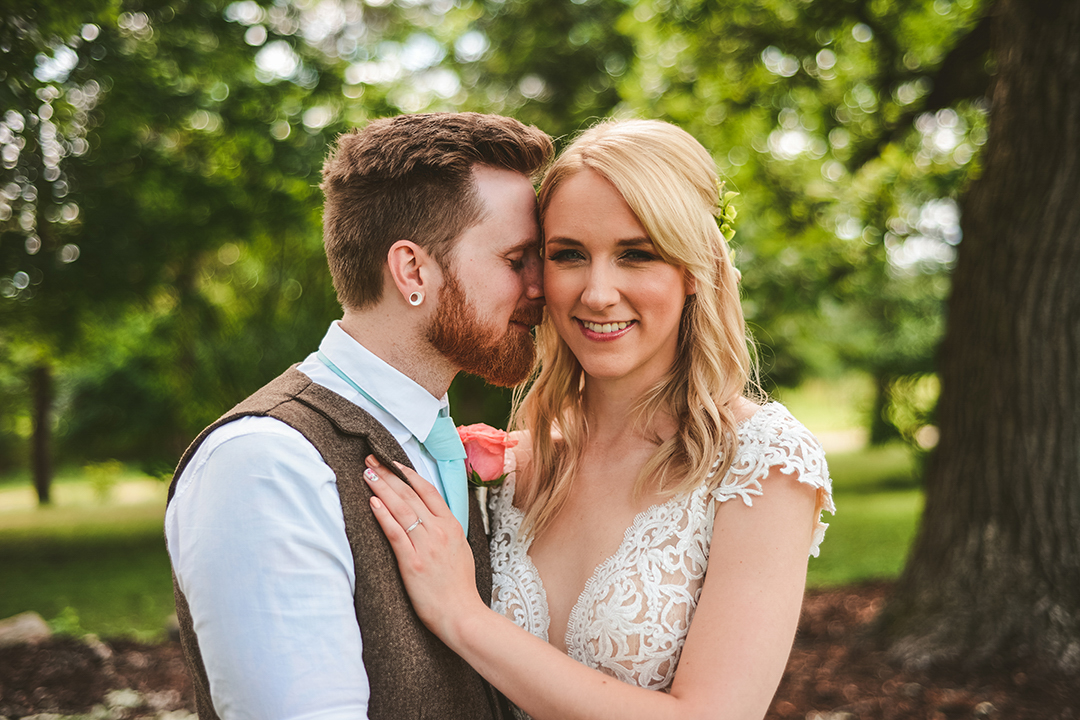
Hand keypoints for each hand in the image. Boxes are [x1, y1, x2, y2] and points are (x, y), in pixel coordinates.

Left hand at [363, 456, 488, 639]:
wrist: (462, 614)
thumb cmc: (460, 587)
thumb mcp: (461, 549)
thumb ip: (447, 530)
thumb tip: (434, 517)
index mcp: (452, 526)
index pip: (428, 491)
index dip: (408, 474)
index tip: (393, 462)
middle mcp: (440, 531)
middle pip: (410, 495)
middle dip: (388, 474)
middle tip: (370, 460)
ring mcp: (426, 545)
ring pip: (401, 509)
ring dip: (382, 488)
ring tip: (367, 473)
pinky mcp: (413, 562)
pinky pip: (395, 533)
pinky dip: (383, 515)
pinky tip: (373, 502)